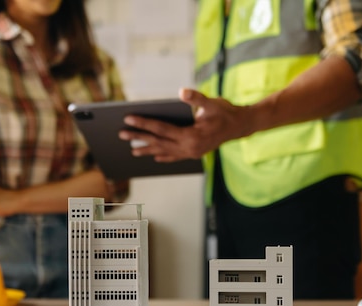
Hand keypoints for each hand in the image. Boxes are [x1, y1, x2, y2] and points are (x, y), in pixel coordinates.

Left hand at [119, 88, 254, 161]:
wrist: (241, 126)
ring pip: (164, 152)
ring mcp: (192, 153)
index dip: (144, 123)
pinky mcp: (194, 154)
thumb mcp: (211, 103)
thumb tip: (182, 92)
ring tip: (132, 150)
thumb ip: (195, 98)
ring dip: (148, 150)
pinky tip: (154, 157)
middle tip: (121, 134)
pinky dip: (163, 156)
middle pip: (158, 142)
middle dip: (139, 138)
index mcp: (191, 136)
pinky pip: (175, 157)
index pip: (162, 129)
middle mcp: (189, 148)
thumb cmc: (226, 112)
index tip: (128, 119)